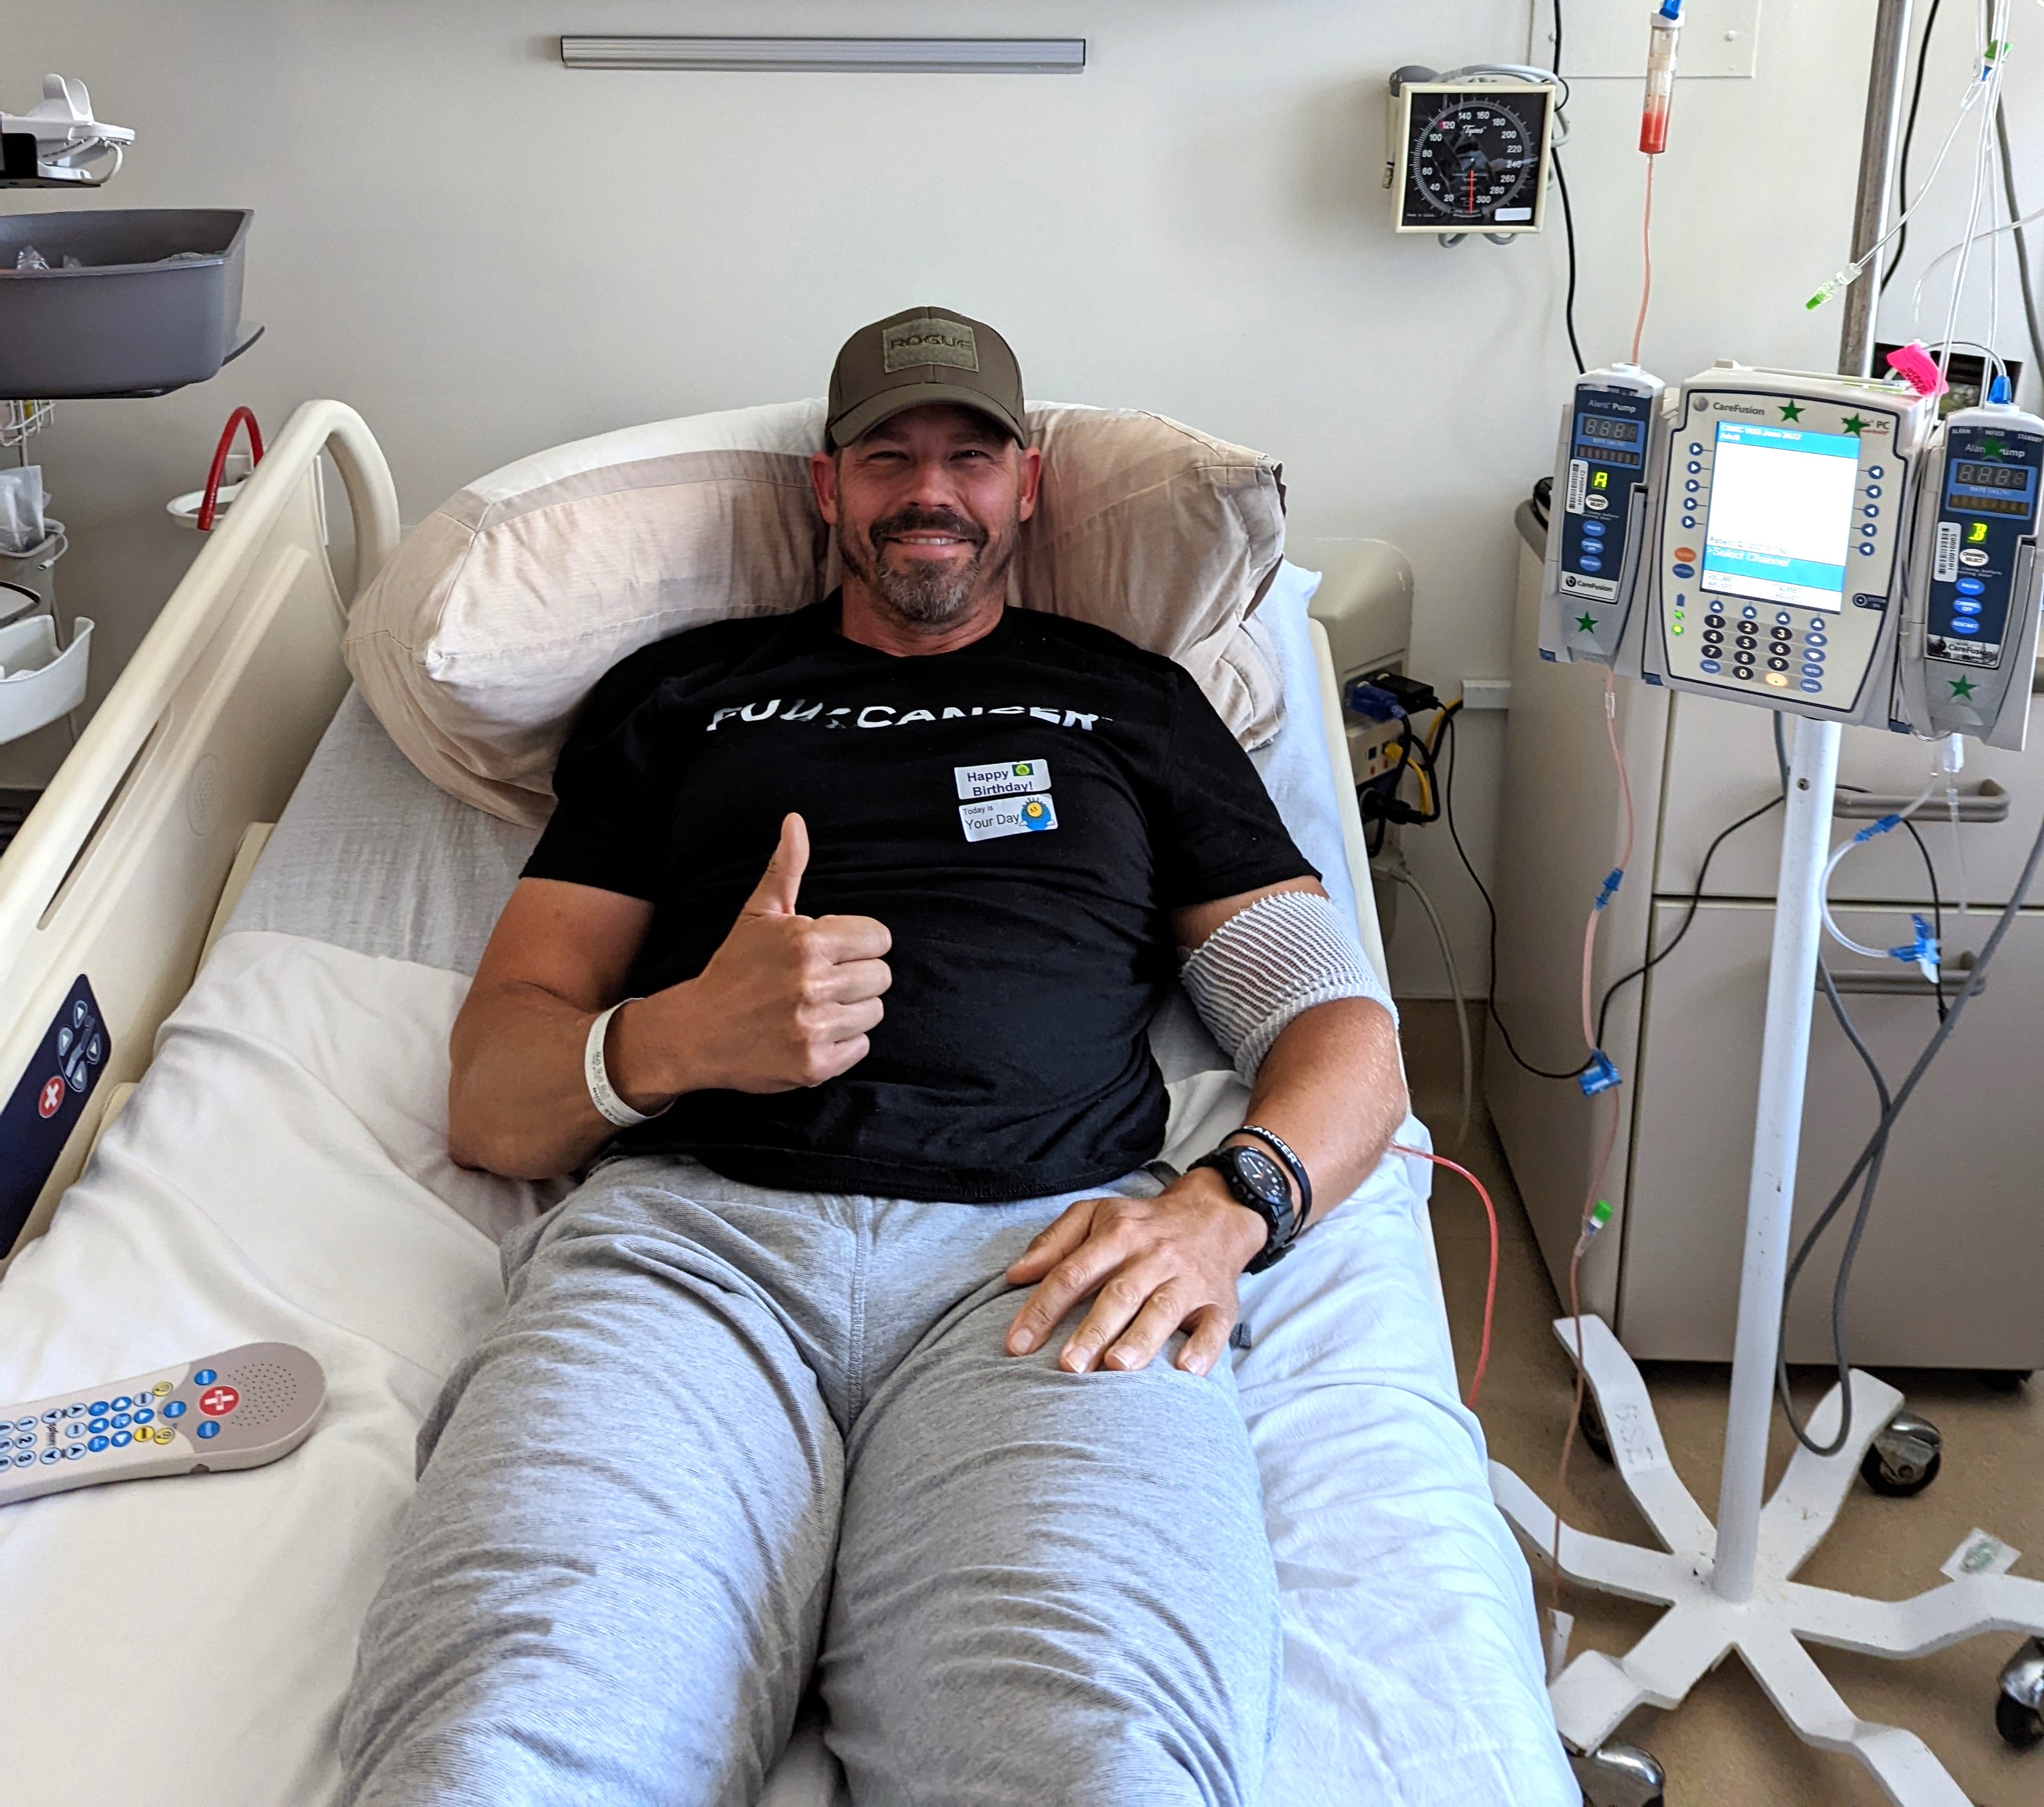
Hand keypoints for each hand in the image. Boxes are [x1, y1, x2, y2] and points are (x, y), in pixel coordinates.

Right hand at [619, 814, 891, 1097]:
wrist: (696, 1032)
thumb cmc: (734, 968)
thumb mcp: (757, 914)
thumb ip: (786, 868)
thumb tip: (795, 821)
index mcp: (806, 941)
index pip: (879, 938)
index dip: (859, 944)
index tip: (834, 951)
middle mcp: (812, 984)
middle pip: (881, 977)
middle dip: (857, 977)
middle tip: (823, 981)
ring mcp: (814, 1027)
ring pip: (874, 1013)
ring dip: (852, 1010)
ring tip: (817, 1007)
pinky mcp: (815, 1065)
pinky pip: (861, 1047)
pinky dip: (843, 1043)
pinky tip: (812, 1033)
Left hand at [1003, 1170, 1268, 1376]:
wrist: (1213, 1214)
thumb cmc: (1141, 1224)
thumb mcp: (1094, 1215)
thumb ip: (1052, 1243)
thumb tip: (1015, 1275)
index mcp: (1117, 1234)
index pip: (1073, 1272)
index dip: (1043, 1308)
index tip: (1017, 1344)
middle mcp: (1153, 1257)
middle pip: (1118, 1295)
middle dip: (1092, 1331)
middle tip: (1068, 1366)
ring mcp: (1188, 1280)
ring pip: (1163, 1310)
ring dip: (1140, 1340)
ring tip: (1116, 1367)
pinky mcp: (1219, 1303)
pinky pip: (1214, 1326)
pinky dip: (1203, 1348)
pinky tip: (1185, 1370)